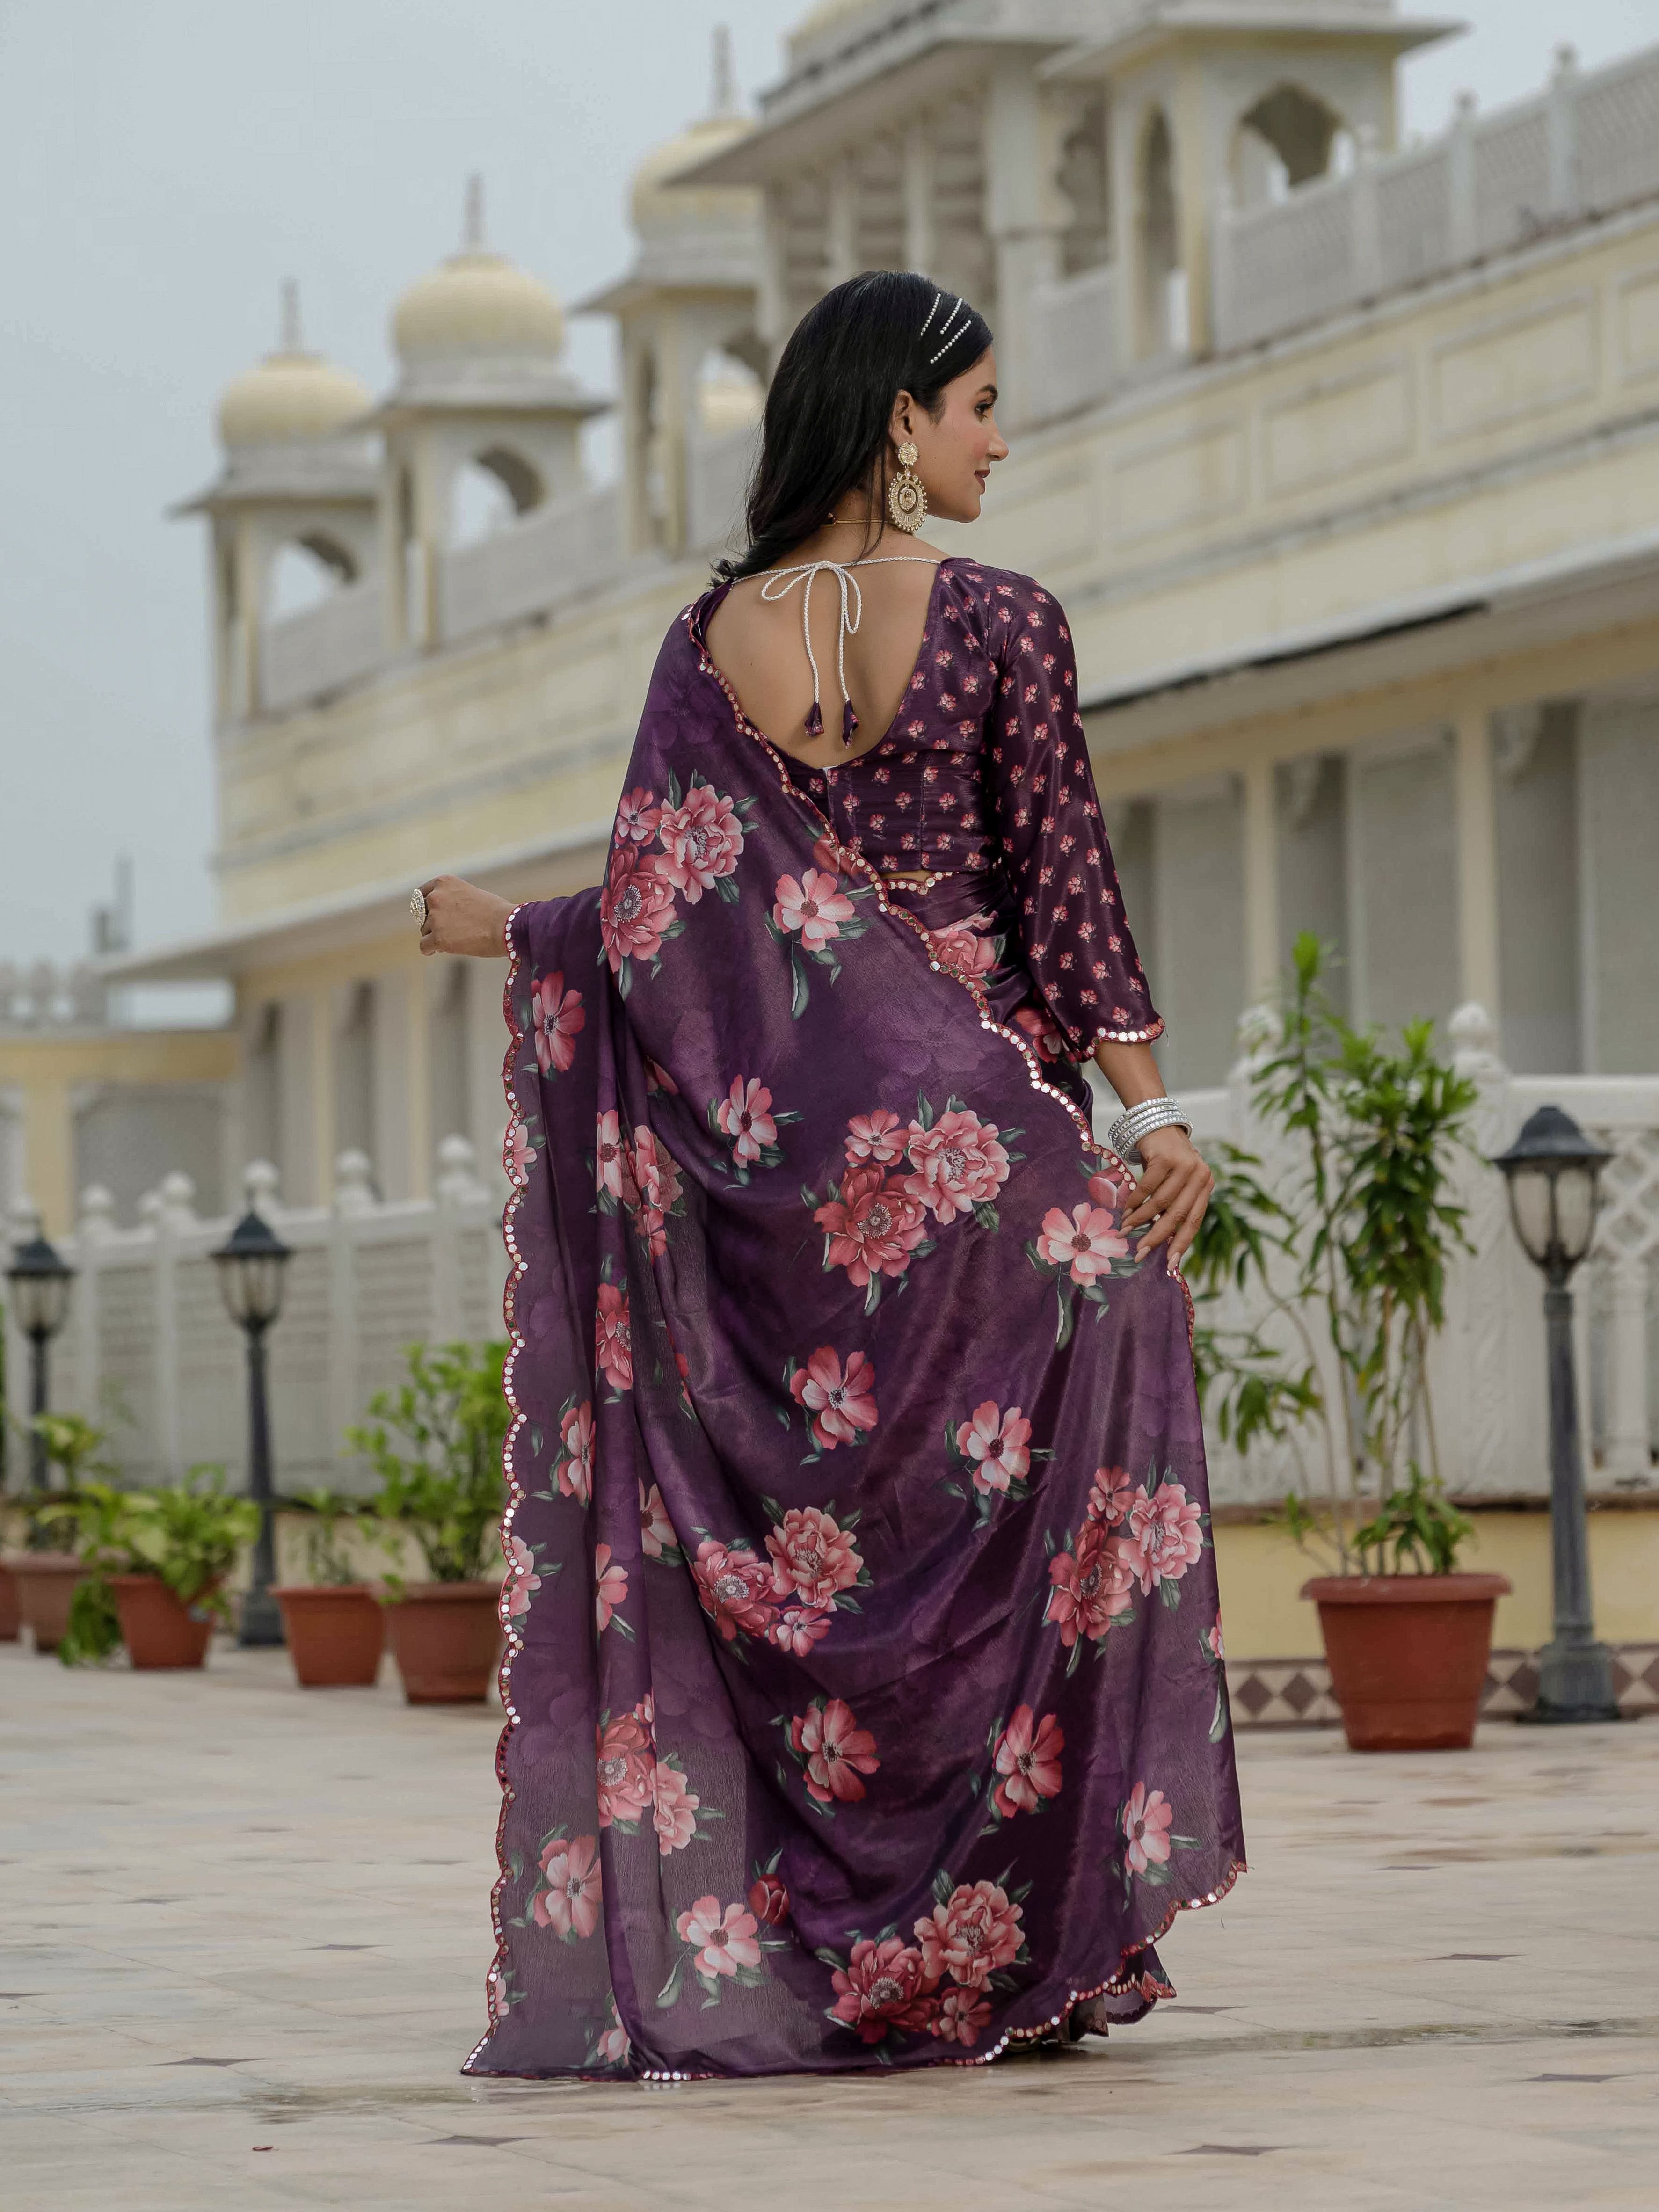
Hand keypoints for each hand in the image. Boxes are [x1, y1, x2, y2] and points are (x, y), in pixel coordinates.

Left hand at [417, 876, 514, 958]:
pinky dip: (430, 950)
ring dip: (435, 936)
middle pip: (422, 915)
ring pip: (425, 931)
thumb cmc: (496, 912)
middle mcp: (435, 897)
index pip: (421, 895)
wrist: (507, 926)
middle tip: (448, 931)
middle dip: (432, 923)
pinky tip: (439, 951)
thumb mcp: (470, 893)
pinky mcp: (438, 938)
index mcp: (443, 883)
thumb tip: (442, 915)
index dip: (427, 907)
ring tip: (455, 941)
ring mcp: (435, 918)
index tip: (432, 915)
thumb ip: (452, 899)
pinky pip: (424, 947)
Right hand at [1122, 1126, 1213, 1273]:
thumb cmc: (1165, 1159)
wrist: (1157, 1123)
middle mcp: (1200, 1176)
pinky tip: (1126, 1211)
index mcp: (1205, 1185)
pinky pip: (1147, 1187)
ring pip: (1160, 1203)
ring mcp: (1184, 1166)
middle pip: (1177, 1215)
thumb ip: (1173, 1206)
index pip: (1194, 1221)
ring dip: (1141, 1220)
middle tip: (1140, 1254)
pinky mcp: (1166, 1158)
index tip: (1169, 1264)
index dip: (1181, 1243)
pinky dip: (1134, 1202)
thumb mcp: (1175, 1182)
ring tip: (1126, 1230)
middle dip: (1157, 1238)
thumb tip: (1161, 1240)